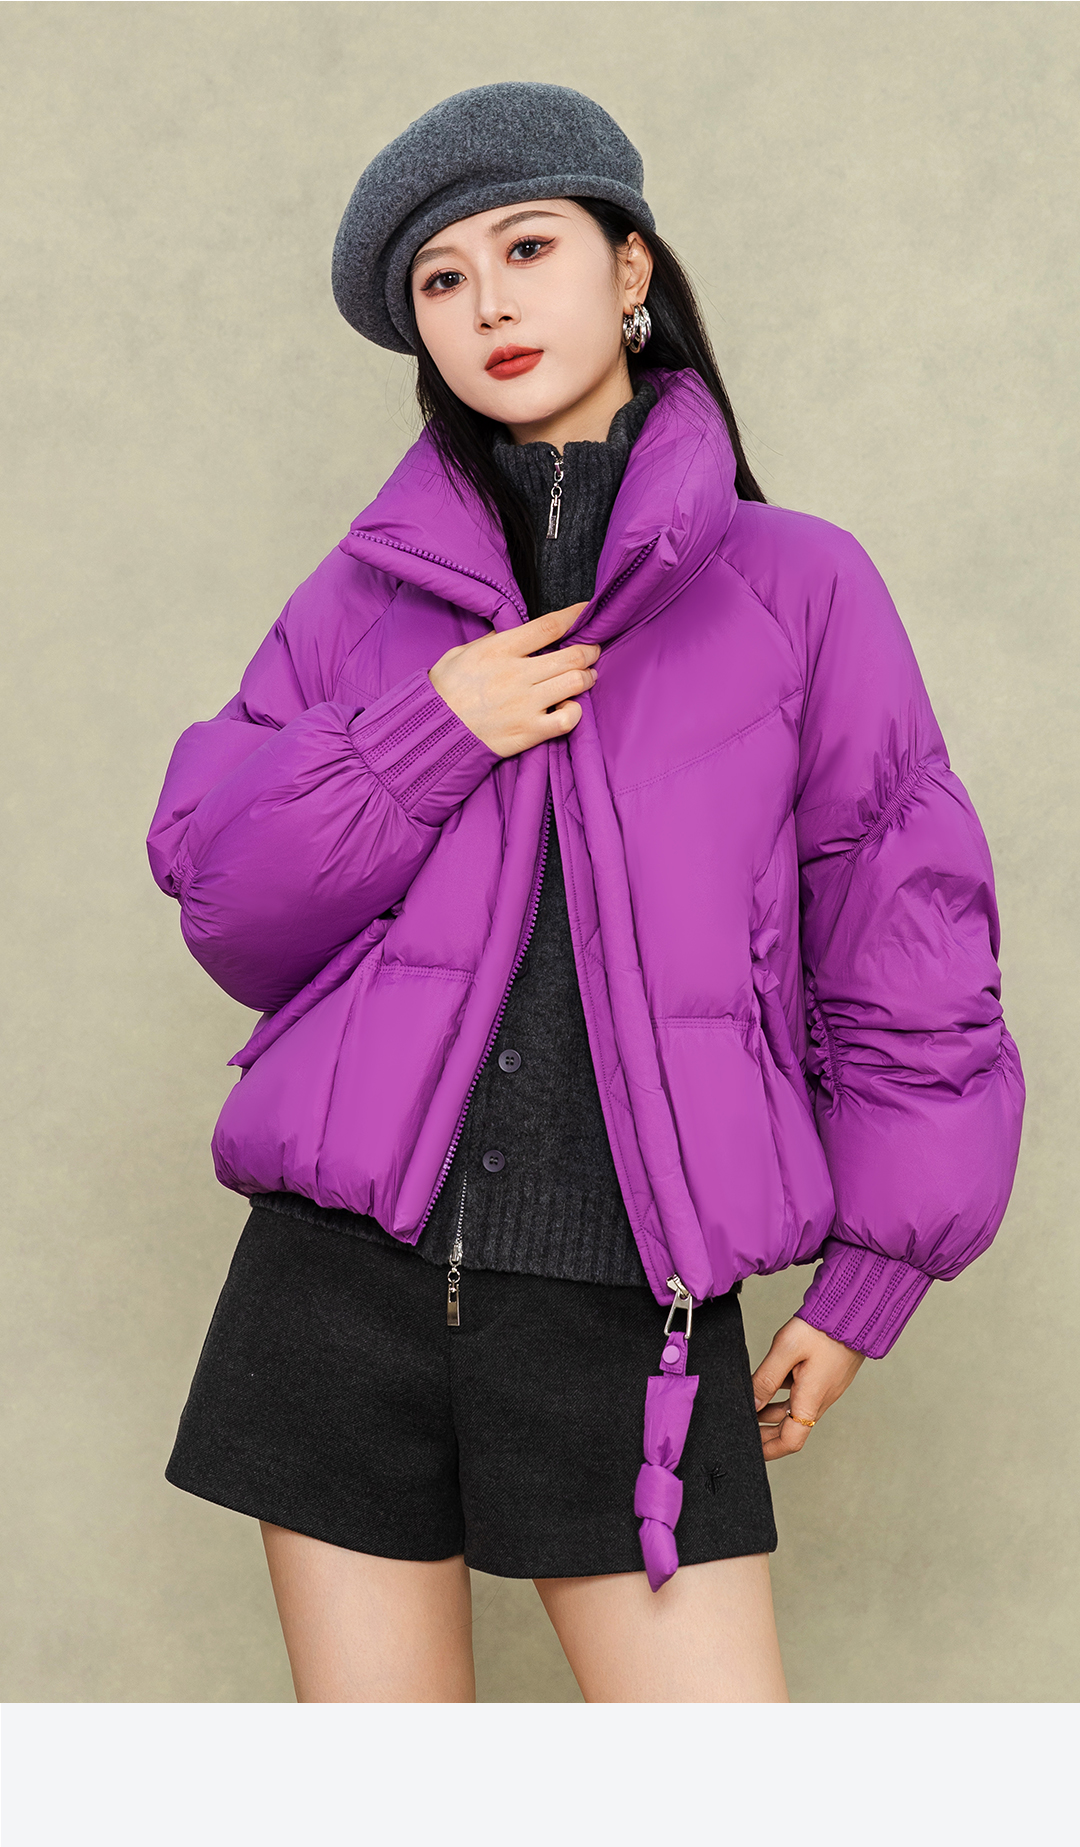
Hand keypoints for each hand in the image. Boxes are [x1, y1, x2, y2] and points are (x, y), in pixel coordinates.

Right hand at [428, 602, 597, 757]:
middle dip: (589, 650)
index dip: (575, 616)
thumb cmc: (444, 692)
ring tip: (585, 677)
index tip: (587, 611)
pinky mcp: (530, 731)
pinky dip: (574, 711)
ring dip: (586, 678)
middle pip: (572, 655)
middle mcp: (517, 674)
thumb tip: (508, 631)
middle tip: (592, 651)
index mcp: (500, 649)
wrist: (433, 732)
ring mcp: (526, 703)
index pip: (548, 626)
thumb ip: (489, 641)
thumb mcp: (460, 654)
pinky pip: (568, 719)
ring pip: (576, 683)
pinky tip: (568, 708)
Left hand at [750, 1315, 864, 1459]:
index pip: (790, 1441)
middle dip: (767, 1435)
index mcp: (811, 1400)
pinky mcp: (826, 1377)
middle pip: (792, 1430)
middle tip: (745, 1432)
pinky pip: (803, 1396)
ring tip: (750, 1408)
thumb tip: (751, 1405)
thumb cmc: (823, 1328)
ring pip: (796, 1412)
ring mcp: (825, 1389)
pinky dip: (784, 1397)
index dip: (769, 1450)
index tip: (750, 1450)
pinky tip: (770, 1385)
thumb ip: (766, 1379)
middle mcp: (821, 1400)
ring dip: (773, 1414)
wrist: (855, 1310)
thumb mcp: (786, 1350)